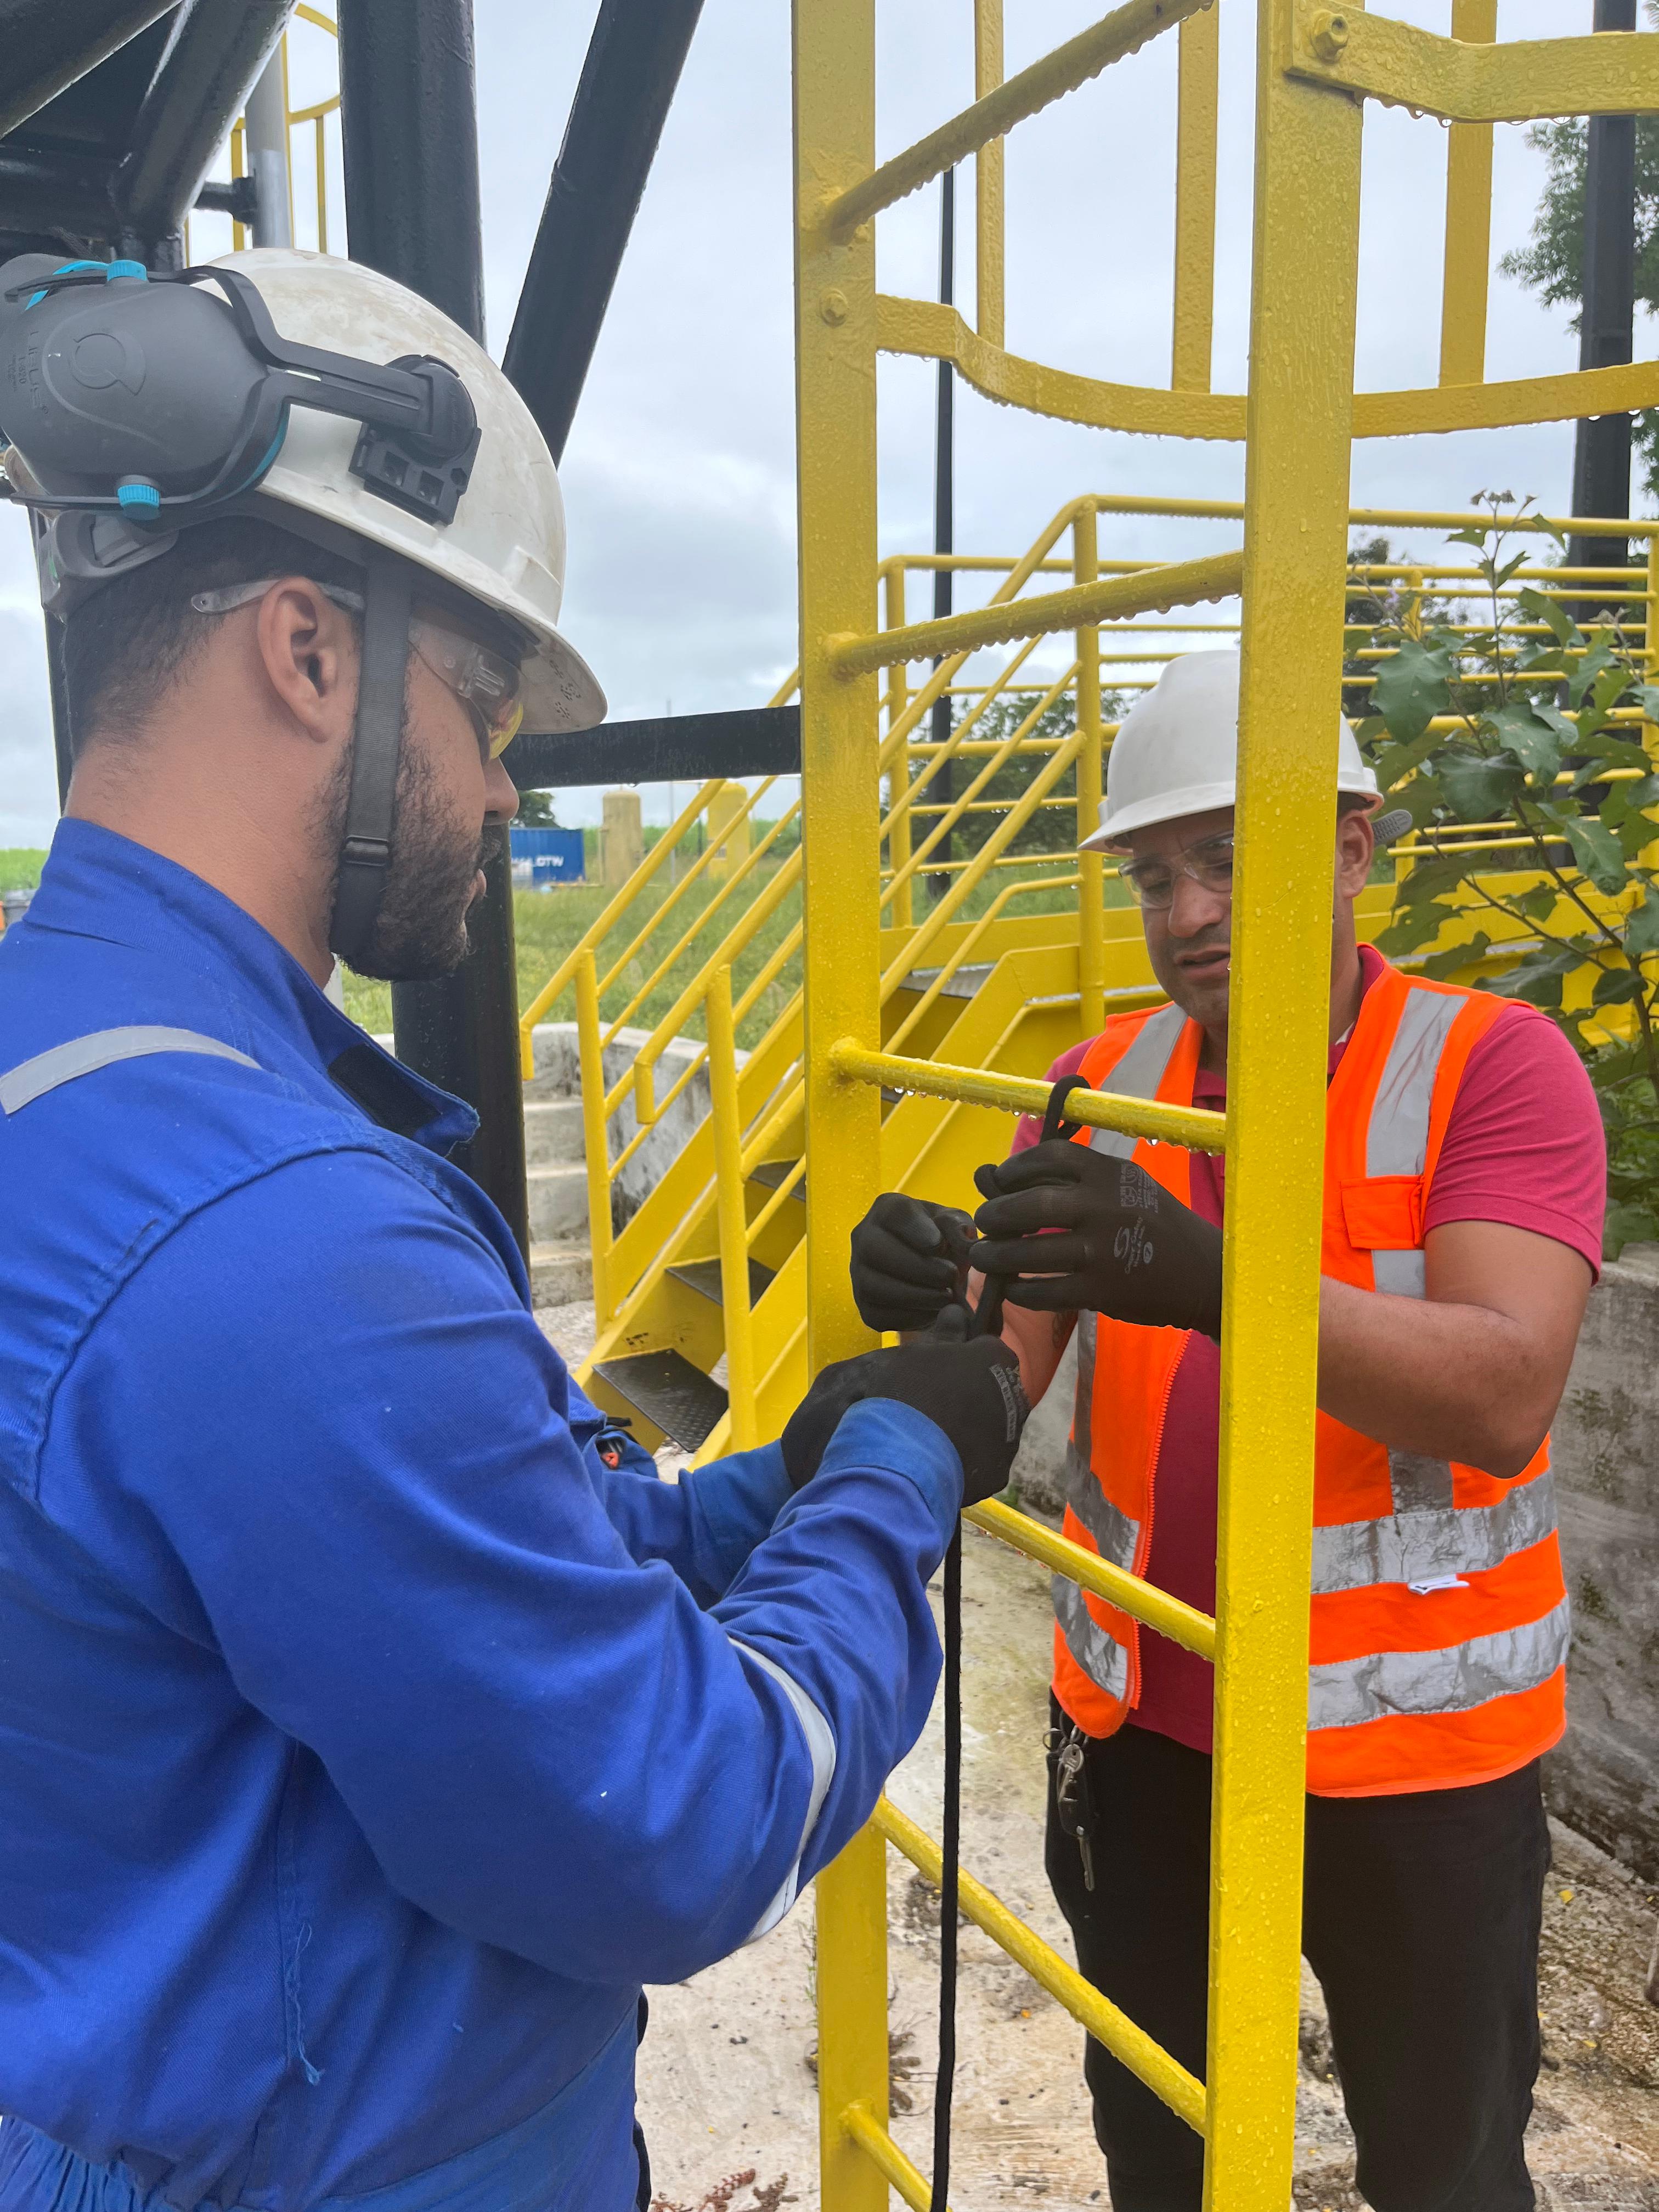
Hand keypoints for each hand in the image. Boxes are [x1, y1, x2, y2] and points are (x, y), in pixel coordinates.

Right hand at [780, 1309, 1028, 1507]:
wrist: (887, 1466)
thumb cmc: (888, 1397)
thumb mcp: (900, 1354)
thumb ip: (938, 1336)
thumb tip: (957, 1314)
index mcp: (991, 1357)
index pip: (985, 1349)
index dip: (959, 1359)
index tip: (934, 1369)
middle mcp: (1012, 1395)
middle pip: (990, 1390)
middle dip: (967, 1394)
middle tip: (926, 1405)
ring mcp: (1008, 1438)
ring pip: (988, 1427)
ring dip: (965, 1429)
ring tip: (925, 1440)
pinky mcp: (996, 1476)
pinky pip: (979, 1463)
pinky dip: (960, 1462)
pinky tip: (932, 1464)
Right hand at [848, 1192, 976, 1333]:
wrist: (935, 1276)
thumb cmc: (945, 1242)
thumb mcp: (957, 1227)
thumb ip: (959, 1227)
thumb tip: (963, 1241)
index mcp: (888, 1209)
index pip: (893, 1213)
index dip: (917, 1229)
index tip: (940, 1245)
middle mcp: (864, 1237)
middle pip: (874, 1249)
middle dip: (918, 1267)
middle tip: (950, 1276)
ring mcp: (859, 1274)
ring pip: (873, 1286)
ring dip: (916, 1295)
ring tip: (946, 1296)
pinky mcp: (865, 1307)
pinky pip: (879, 1315)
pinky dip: (911, 1317)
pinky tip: (933, 1311)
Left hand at [971, 1139, 1221, 1338]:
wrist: (1205, 1273)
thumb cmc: (1157, 1225)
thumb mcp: (1125, 1187)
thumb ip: (1071, 1179)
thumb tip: (992, 1176)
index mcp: (1110, 1173)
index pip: (1050, 1155)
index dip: (1015, 1167)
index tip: (1000, 1181)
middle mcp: (1104, 1206)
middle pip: (1030, 1204)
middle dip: (995, 1215)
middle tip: (984, 1223)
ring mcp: (1103, 1250)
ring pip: (1029, 1253)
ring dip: (997, 1257)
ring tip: (985, 1258)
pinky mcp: (1102, 1290)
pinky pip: (1046, 1292)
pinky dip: (1022, 1292)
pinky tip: (1014, 1289)